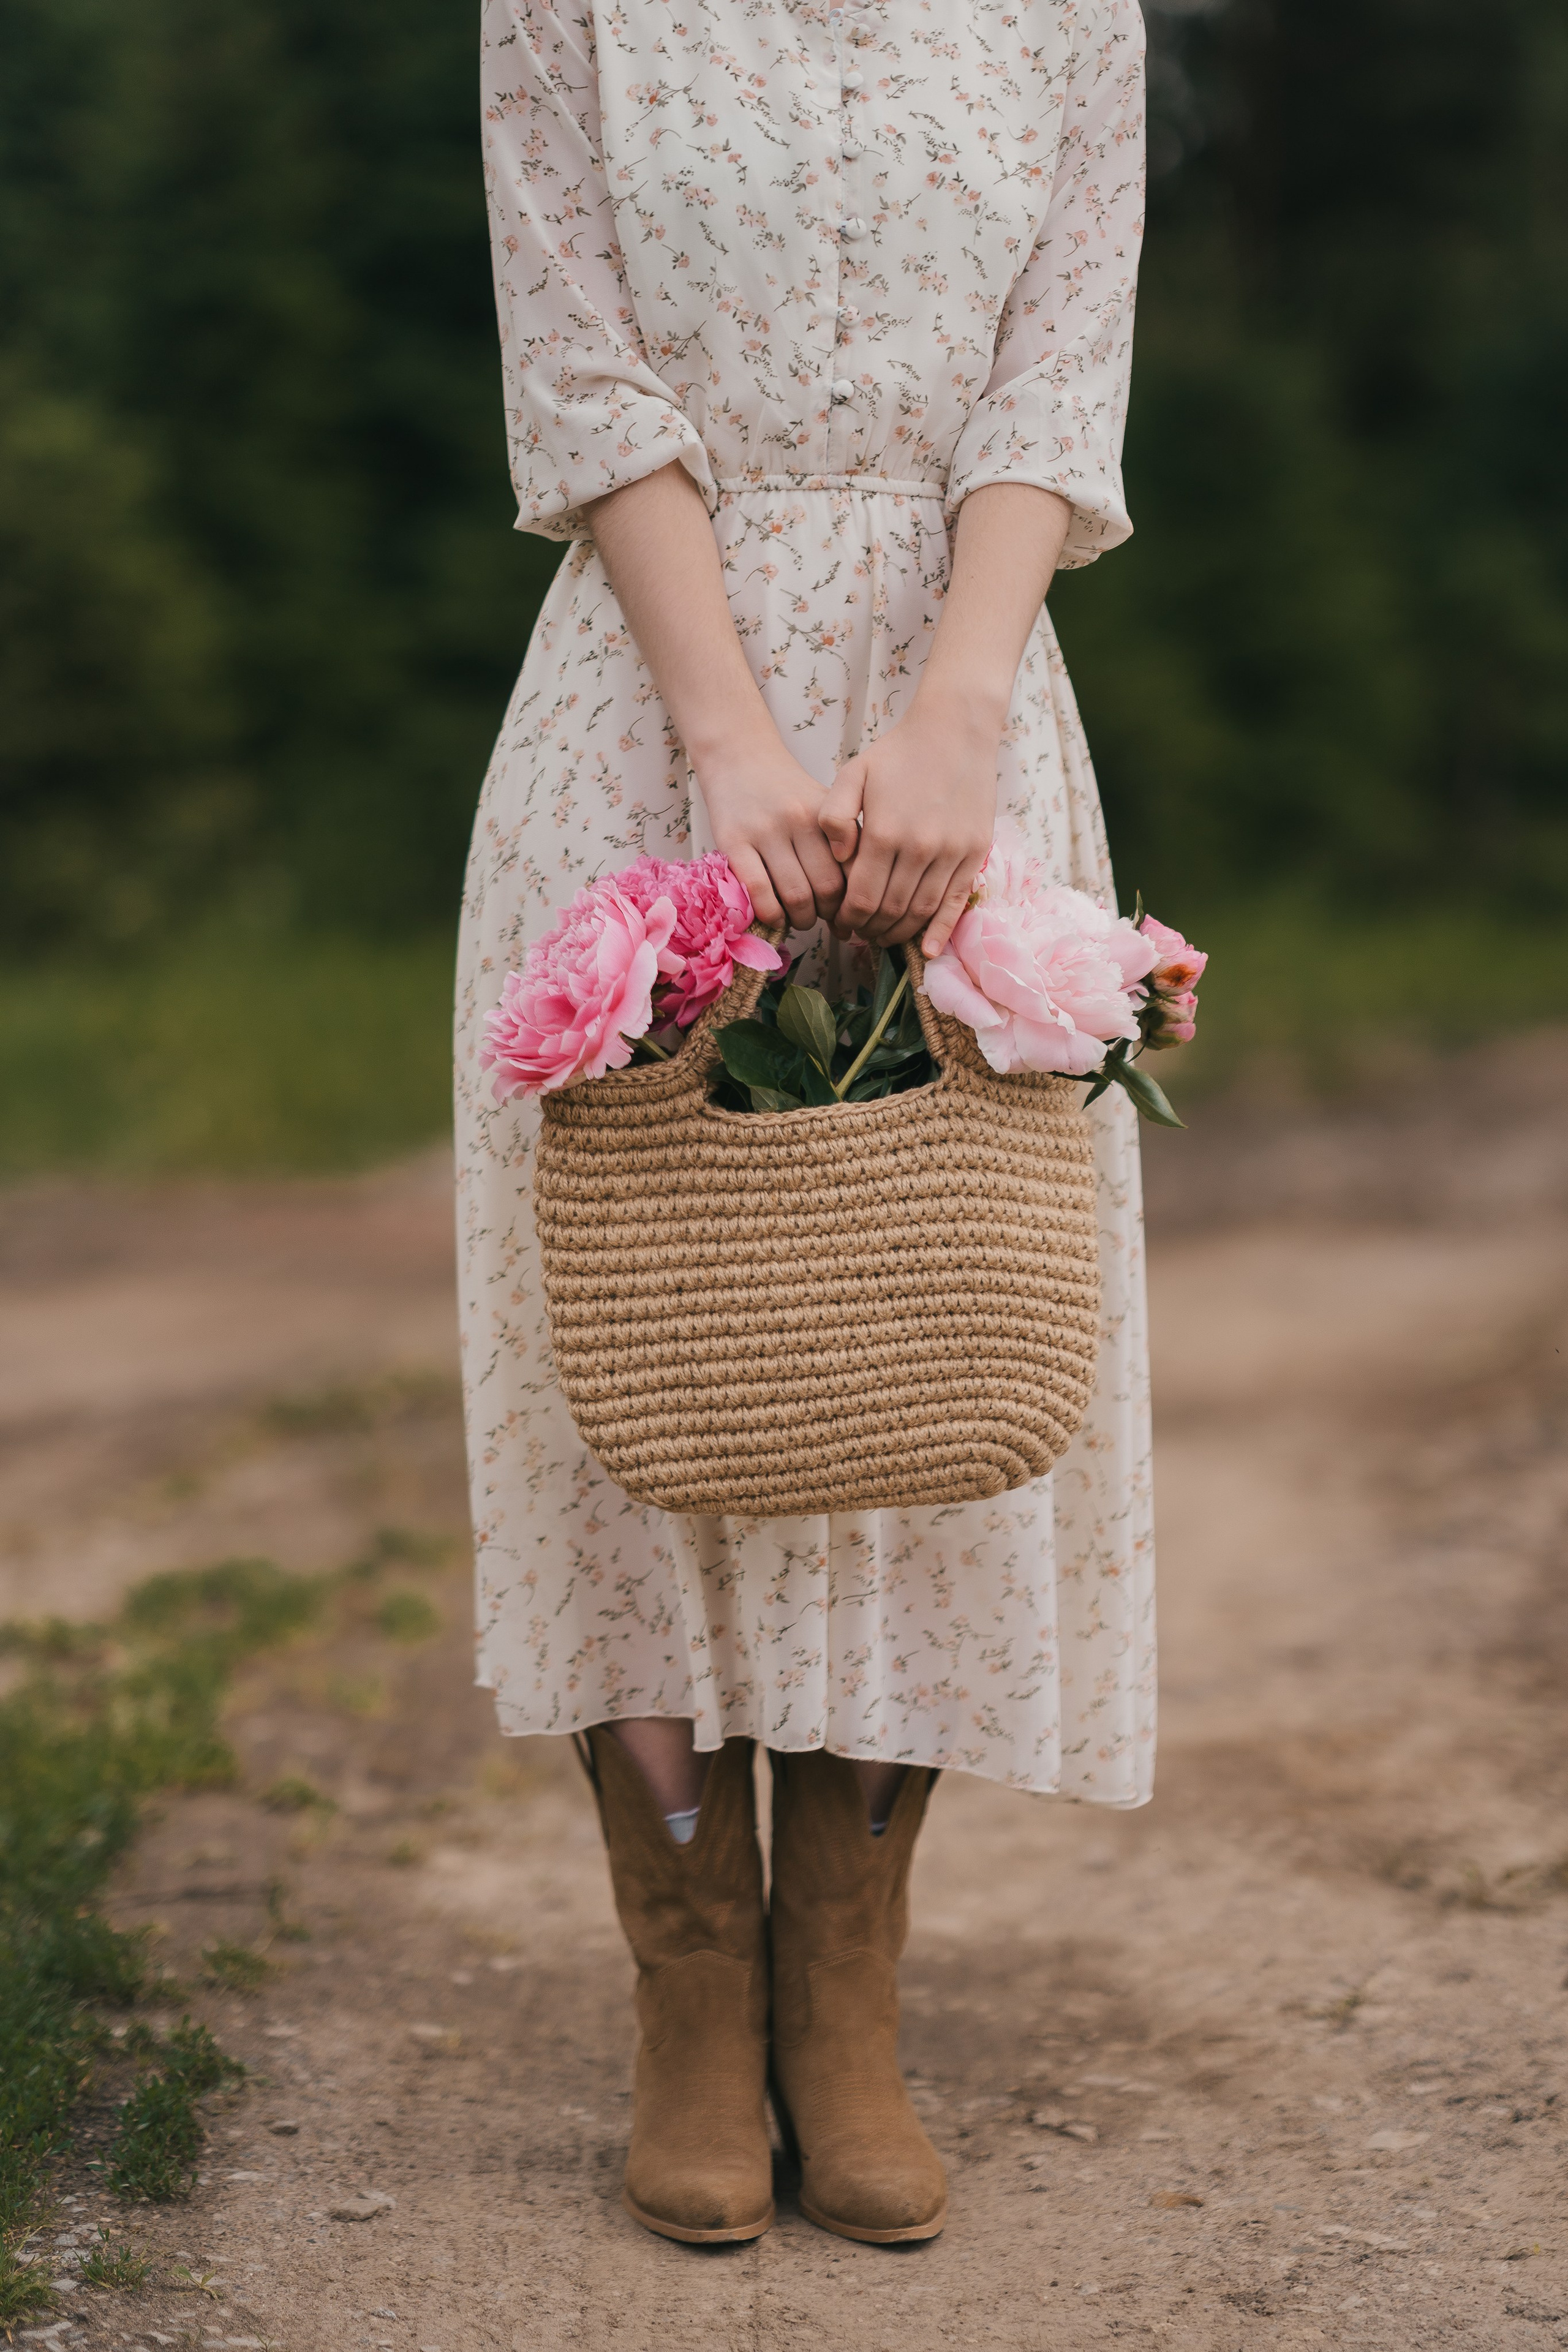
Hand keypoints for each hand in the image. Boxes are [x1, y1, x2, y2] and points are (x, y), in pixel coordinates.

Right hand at [696, 729, 846, 931]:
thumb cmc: (786, 790)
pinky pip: (758, 891)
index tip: (848, 915)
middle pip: (826, 888)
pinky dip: (771, 915)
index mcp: (827, 814)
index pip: (851, 871)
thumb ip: (843, 842)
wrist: (740, 757)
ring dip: (801, 920)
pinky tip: (775, 917)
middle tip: (824, 921)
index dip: (852, 902)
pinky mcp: (733, 841)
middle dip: (828, 916)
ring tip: (801, 920)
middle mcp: (799, 820)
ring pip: (794, 895)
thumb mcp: (823, 806)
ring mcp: (765, 830)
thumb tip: (857, 900)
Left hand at [819, 694, 997, 955]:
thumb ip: (834, 817)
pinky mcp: (974, 854)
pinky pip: (956, 904)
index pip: (861, 898)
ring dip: (899, 933)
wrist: (955, 731)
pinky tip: (926, 951)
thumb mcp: (853, 773)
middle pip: (890, 912)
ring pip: (921, 913)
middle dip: (870, 929)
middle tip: (860, 933)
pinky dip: (940, 932)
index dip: (848, 918)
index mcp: (884, 834)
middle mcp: (918, 850)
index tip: (841, 922)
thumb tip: (838, 860)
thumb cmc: (898, 753)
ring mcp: (950, 854)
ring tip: (883, 936)